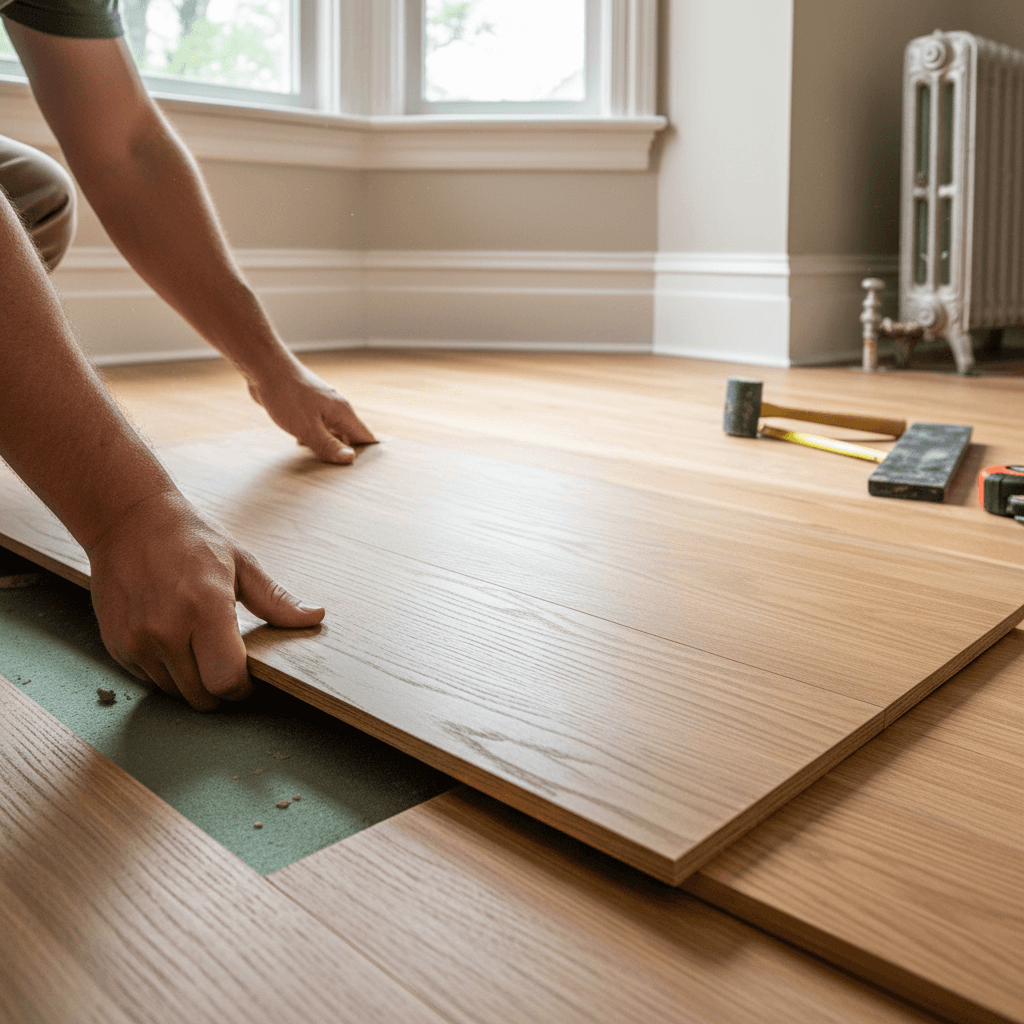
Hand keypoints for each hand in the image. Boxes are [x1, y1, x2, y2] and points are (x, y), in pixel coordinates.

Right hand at [87, 489, 323, 710]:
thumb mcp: (241, 563)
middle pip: (201, 696)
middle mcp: (167, 629)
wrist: (128, 521)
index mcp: (205, 607)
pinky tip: (172, 641)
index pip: (226, 680)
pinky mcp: (116, 645)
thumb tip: (316, 617)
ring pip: (174, 692)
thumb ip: (277, 601)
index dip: (242, 688)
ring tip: (198, 647)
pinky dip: (165, 671)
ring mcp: (137, 640)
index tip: (247, 678)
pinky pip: (148, 679)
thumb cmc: (190, 539)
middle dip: (219, 689)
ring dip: (191, 682)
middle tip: (226, 664)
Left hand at [246, 357, 376, 463]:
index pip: (366, 437)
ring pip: (332, 430)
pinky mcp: (308, 404)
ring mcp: (322, 404)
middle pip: (350, 435)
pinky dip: (314, 435)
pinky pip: (318, 424)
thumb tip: (350, 459)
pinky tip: (300, 442)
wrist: (265, 368)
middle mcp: (336, 408)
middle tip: (337, 470)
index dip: (369, 455)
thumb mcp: (307, 428)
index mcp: (342, 413)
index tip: (366, 471)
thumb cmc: (286, 396)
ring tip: (317, 459)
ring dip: (327, 444)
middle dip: (345, 452)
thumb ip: (329, 445)